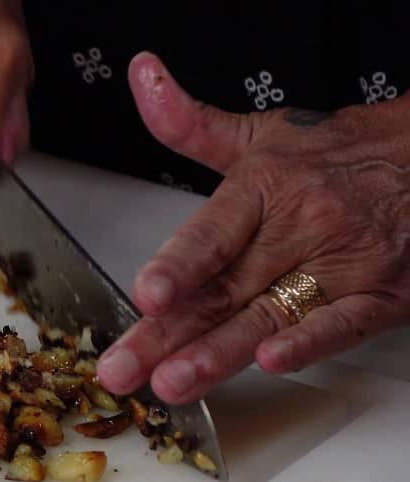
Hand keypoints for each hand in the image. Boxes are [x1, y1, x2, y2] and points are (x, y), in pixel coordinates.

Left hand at [97, 52, 409, 404]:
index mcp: (266, 188)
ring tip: (173, 382)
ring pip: (269, 316)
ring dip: (218, 354)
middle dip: (167, 334)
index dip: (178, 265)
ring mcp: (342, 264)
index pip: (213, 233)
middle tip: (124, 367)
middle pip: (223, 289)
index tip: (147, 293)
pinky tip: (272, 362)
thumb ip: (190, 124)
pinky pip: (342, 324)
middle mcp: (302, 227)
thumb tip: (142, 76)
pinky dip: (309, 344)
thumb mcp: (260, 135)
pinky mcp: (380, 295)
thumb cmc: (337, 154)